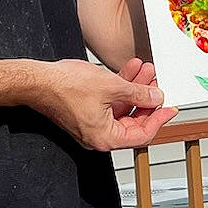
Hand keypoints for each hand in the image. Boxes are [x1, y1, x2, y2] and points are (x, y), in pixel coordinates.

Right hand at [33, 57, 176, 149]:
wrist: (37, 80)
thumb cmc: (65, 87)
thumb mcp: (112, 87)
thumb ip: (138, 94)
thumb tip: (156, 98)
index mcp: (106, 138)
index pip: (142, 134)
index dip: (159, 119)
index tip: (170, 108)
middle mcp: (99, 136)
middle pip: (133, 122)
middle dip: (146, 99)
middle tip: (156, 82)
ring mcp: (92, 124)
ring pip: (122, 109)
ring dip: (134, 89)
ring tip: (145, 70)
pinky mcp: (86, 112)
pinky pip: (109, 103)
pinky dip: (120, 89)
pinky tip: (129, 71)